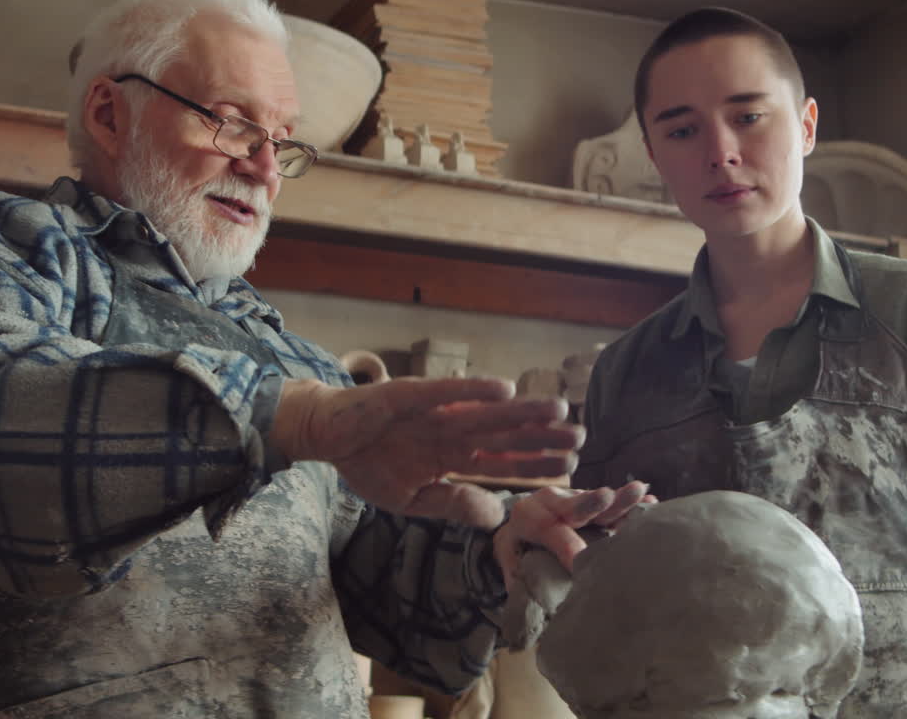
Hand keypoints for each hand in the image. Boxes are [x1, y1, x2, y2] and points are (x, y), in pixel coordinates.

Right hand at [270, 377, 583, 527]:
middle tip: (581, 437)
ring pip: (486, 413)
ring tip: (558, 410)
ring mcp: (434, 413)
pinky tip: (505, 390)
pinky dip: (474, 390)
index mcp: (452, 458)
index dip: (535, 465)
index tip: (569, 468)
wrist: (325, 436)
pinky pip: (446, 393)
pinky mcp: (409, 396)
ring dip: (522, 411)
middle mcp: (451, 432)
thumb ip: (453, 505)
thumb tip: (497, 516)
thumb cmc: (367, 464)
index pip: (502, 463)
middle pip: (504, 437)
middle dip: (541, 438)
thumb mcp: (411, 499)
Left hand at [493, 481, 655, 587]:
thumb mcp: (507, 554)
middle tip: (607, 497)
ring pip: (601, 502)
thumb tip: (527, 600)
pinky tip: (652, 502)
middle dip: (593, 503)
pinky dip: (633, 504)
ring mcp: (577, 501)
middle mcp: (555, 504)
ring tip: (640, 492)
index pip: (550, 532)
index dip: (565, 546)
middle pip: (577, 505)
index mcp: (530, 517)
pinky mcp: (594, 503)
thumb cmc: (516, 541)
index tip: (579, 559)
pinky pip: (615, 504)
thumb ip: (515, 573)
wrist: (519, 515)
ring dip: (621, 499)